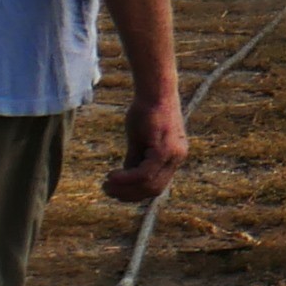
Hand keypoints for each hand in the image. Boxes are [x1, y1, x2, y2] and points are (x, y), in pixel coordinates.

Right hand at [104, 87, 188, 202]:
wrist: (155, 90)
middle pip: (154, 189)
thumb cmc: (146, 111)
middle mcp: (177, 158)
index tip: (117, 191)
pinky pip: (145, 173)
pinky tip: (113, 176)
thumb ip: (136, 159)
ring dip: (125, 188)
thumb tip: (127, 178)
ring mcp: (173, 154)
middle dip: (129, 194)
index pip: (157, 185)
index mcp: (174, 157)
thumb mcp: (139, 140)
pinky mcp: (164, 149)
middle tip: (108, 190)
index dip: (136, 193)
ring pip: (149, 184)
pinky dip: (128, 179)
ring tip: (107, 185)